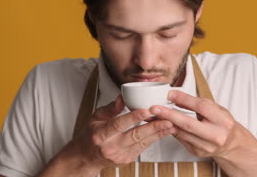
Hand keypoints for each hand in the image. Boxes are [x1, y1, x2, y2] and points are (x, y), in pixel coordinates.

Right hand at [50, 95, 174, 175]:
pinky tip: (163, 132)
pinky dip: (154, 139)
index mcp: (101, 135)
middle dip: (153, 127)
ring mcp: (120, 155)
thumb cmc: (91, 135)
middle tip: (167, 119)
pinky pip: (143, 148)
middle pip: (135, 135)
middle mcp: (111, 147)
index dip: (134, 117)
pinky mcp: (127, 160)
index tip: (147, 110)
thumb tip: (122, 95)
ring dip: (158, 133)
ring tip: (170, 124)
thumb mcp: (96, 118)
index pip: (119, 124)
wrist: (86, 157)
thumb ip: (111, 107)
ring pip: (142, 143)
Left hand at [150, 90, 256, 176]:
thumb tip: (175, 96)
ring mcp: (206, 146)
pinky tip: (163, 123)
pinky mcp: (197, 152)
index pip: (201, 107)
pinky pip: (181, 139)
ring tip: (154, 114)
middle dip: (169, 115)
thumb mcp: (216, 108)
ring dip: (166, 122)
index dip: (184, 100)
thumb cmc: (221, 122)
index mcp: (222, 120)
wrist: (231, 144)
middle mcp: (216, 135)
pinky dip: (171, 129)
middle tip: (154, 108)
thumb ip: (198, 103)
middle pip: (188, 123)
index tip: (170, 94)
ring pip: (181, 133)